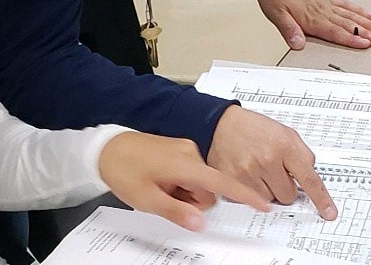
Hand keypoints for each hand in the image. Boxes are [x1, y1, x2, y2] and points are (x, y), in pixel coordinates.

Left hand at [98, 132, 271, 231]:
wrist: (106, 147)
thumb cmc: (124, 169)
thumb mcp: (148, 199)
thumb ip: (178, 212)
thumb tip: (201, 223)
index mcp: (186, 163)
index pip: (222, 183)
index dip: (244, 195)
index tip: (263, 204)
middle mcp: (190, 153)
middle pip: (208, 189)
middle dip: (192, 201)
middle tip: (164, 198)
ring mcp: (185, 150)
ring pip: (198, 183)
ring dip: (183, 193)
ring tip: (158, 188)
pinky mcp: (179, 150)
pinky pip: (189, 173)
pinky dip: (179, 183)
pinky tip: (159, 181)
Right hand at [208, 105, 337, 219]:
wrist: (221, 124)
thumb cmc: (253, 128)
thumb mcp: (285, 132)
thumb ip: (302, 154)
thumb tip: (310, 176)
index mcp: (284, 145)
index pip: (308, 178)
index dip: (321, 198)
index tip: (329, 212)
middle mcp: (267, 160)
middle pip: (288, 195)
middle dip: (284, 186)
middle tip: (274, 170)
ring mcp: (249, 173)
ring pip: (270, 200)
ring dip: (268, 189)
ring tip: (258, 169)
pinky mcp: (234, 182)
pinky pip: (252, 200)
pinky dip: (252, 191)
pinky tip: (247, 173)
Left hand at [257, 0, 370, 49]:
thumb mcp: (276, 14)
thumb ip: (289, 30)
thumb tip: (298, 44)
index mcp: (312, 18)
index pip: (336, 32)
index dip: (352, 39)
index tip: (366, 44)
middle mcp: (322, 11)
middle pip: (349, 24)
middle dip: (367, 33)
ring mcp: (325, 4)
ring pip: (351, 15)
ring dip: (367, 23)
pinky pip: (345, 5)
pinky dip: (357, 10)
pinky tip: (367, 13)